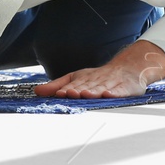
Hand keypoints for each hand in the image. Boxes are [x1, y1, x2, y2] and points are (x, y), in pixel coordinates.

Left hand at [33, 40, 164, 98]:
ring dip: (93, 91)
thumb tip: (36, 91)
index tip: (60, 93)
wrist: (128, 69)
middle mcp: (97, 81)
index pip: (74, 85)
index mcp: (84, 79)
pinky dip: (115, 93)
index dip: (67, 89)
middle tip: (70, 93)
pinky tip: (109, 95)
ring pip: (101, 88)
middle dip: (78, 90)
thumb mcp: (76, 79)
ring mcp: (111, 84)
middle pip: (87, 86)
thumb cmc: (99, 77)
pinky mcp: (125, 88)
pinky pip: (120, 91)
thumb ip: (56, 85)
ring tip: (86, 94)